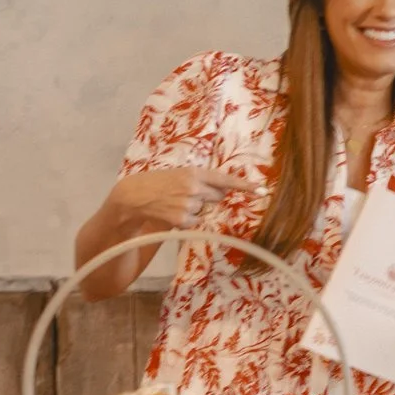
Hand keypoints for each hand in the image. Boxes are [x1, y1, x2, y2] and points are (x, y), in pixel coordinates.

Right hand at [104, 166, 257, 234]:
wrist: (132, 196)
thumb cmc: (157, 183)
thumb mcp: (179, 174)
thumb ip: (201, 180)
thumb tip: (223, 191)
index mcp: (194, 172)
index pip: (225, 179)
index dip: (245, 186)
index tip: (262, 190)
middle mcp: (194, 187)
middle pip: (218, 197)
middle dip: (209, 197)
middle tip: (188, 194)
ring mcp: (189, 204)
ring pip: (204, 210)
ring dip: (194, 209)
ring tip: (173, 202)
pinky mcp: (182, 219)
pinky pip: (195, 222)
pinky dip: (186, 220)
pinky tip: (171, 213)